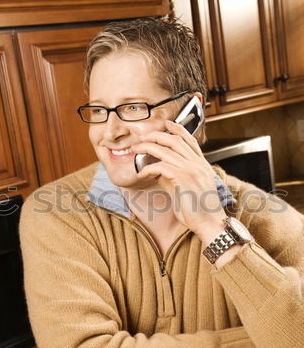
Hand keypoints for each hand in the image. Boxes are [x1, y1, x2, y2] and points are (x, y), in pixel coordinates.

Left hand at [131, 120, 226, 242]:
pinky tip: (142, 173)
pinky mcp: (183, 178)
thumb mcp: (187, 188)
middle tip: (143, 138)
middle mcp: (197, 164)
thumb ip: (174, 177)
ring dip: (147, 147)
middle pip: (174, 140)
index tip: (166, 124)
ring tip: (136, 149)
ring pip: (165, 150)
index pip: (189, 140)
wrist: (210, 223)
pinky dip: (148, 168)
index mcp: (201, 165)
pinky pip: (160, 167)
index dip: (178, 129)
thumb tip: (157, 171)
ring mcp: (191, 170)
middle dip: (156, 135)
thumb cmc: (199, 210)